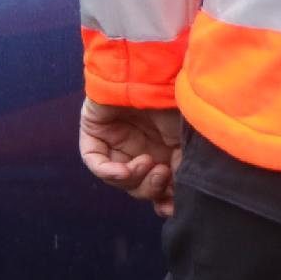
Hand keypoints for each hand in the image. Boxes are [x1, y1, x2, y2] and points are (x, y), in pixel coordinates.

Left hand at [80, 98, 183, 217]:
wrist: (154, 72)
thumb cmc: (175, 100)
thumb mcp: (185, 141)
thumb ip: (182, 168)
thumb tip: (179, 197)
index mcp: (162, 148)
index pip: (157, 184)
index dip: (163, 200)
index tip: (171, 207)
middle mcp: (139, 146)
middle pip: (139, 186)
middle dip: (151, 188)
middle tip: (162, 173)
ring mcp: (116, 142)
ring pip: (119, 179)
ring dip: (135, 179)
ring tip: (148, 163)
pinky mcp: (95, 134)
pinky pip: (96, 163)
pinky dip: (110, 173)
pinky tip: (124, 171)